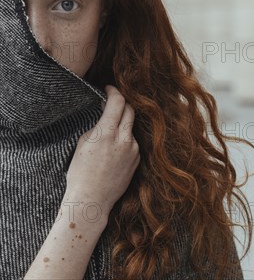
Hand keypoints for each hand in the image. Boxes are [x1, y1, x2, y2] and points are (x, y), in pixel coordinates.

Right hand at [65, 85, 140, 218]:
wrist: (92, 199)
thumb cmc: (80, 173)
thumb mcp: (83, 143)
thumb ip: (98, 126)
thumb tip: (106, 115)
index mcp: (107, 133)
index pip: (118, 102)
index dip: (114, 91)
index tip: (109, 89)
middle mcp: (125, 139)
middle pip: (130, 110)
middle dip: (121, 104)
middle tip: (111, 104)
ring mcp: (134, 149)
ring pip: (131, 127)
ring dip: (122, 123)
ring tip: (109, 131)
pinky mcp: (138, 159)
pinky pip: (133, 142)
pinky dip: (125, 139)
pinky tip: (113, 149)